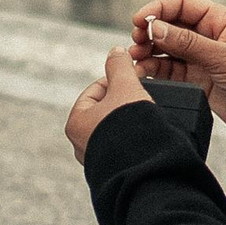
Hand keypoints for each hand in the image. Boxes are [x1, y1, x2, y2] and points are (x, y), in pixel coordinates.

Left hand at [66, 45, 152, 162]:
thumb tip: (116, 52)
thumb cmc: (130, 127)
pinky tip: (149, 136)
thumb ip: (120, 66)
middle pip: (106, 111)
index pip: (95, 90)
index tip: (135, 79)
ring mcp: (97, 161)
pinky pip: (124, 148)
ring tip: (150, 116)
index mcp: (75, 122)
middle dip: (125, 102)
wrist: (146, 169)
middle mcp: (81, 144)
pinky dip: (135, 140)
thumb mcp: (126, 87)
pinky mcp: (114, 172)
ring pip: (115, 130)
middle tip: (143, 97)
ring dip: (131, 121)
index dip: (116, 80)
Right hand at [130, 0, 225, 134]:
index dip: (159, 9)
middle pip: (171, 25)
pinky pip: (169, 69)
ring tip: (135, 59)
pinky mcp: (197, 79)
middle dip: (150, 32)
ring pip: (167, 48)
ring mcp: (202, 58)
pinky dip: (154, 69)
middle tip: (136, 42)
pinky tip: (143, 71)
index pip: (184, 5)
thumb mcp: (223, 58)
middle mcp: (210, 36)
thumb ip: (188, 43)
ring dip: (148, 51)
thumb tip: (156, 27)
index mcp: (222, 21)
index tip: (139, 20)